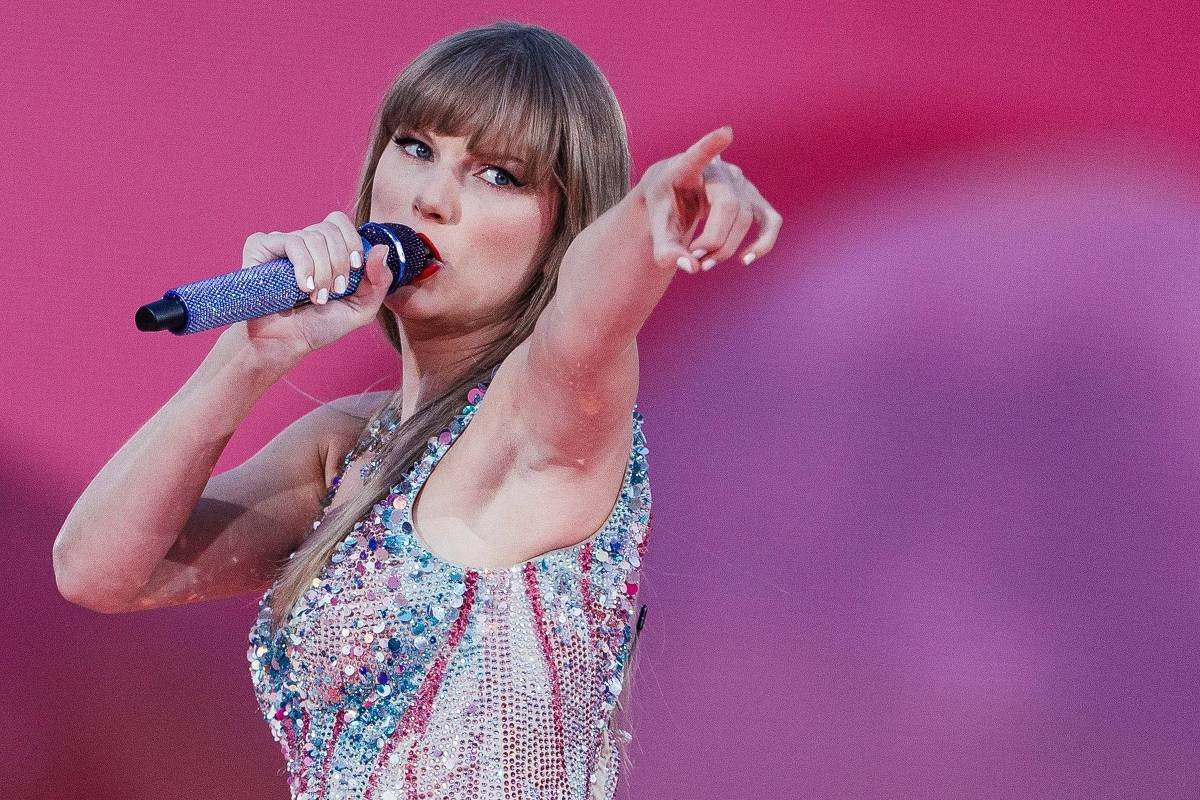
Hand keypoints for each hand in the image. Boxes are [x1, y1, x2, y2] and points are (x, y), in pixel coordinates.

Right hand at [233, 210, 393, 361]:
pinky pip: (291, 241)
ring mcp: (280, 243)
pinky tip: (303, 287)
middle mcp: (302, 242)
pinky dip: (304, 266)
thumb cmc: (319, 326)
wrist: (284, 343)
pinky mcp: (260, 247)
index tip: (355, 269)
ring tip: (317, 297)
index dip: (352, 241)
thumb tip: (382, 248)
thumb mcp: (361, 308)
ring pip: (313, 236)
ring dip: (322, 271)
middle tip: (335, 291)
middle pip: (330, 229)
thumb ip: (379, 281)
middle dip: (339, 262)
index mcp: (324, 249)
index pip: (339, 222)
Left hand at [634, 126, 781, 273]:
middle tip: (693, 260)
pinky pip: (770, 221)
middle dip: (713, 240)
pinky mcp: (754, 199)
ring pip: (745, 218)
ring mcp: (740, 183)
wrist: (676, 191)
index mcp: (685, 168)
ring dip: (726, 249)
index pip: (697, 155)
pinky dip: (763, 243)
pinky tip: (745, 260)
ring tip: (703, 265)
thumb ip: (665, 248)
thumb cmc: (665, 204)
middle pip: (728, 206)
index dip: (711, 145)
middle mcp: (719, 170)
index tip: (725, 133)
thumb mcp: (656, 225)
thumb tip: (691, 269)